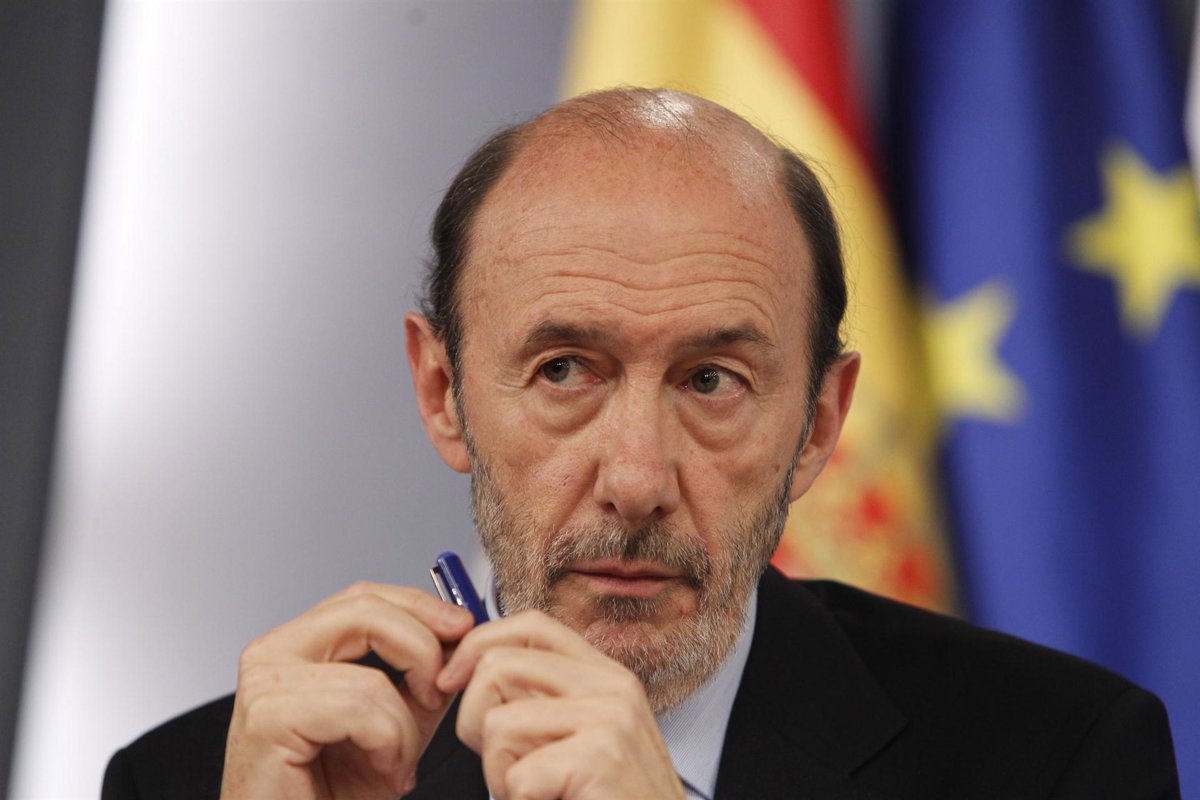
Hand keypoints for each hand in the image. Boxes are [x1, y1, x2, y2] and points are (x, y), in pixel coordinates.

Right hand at [219, 582, 475, 799]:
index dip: (421, 606)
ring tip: (397, 761)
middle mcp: (272, 654)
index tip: (463, 627)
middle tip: (440, 692)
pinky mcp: (268, 719)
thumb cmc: (330, 793)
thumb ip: (421, 677)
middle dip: (423, 648)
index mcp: (298, 646)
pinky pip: (359, 708)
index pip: (365, 596)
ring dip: (404, 725)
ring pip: (371, 674)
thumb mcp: (395, 723)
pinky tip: (381, 770)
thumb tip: (459, 637)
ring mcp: (265, 684)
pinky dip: (387, 743)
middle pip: (366, 610)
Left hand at [438, 610, 685, 799]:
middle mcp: (612, 686)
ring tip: (537, 791)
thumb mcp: (578, 737)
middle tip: (503, 764)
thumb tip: (470, 672)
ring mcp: (610, 717)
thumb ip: (541, 700)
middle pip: (498, 665)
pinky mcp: (601, 756)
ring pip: (498, 724)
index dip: (477, 645)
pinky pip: (517, 775)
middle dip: (474, 721)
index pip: (530, 625)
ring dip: (500, 773)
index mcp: (605, 675)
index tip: (451, 680)